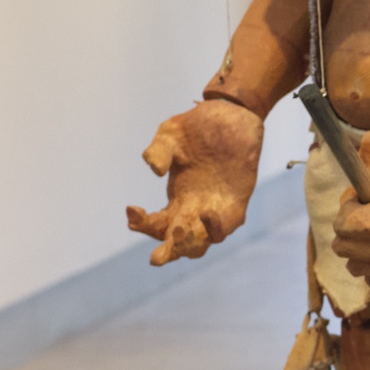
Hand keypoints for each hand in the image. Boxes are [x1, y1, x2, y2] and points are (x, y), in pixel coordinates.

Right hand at [128, 98, 265, 263]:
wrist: (232, 113)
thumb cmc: (198, 127)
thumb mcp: (169, 136)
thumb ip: (157, 152)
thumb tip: (155, 170)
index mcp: (176, 199)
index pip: (156, 225)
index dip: (141, 224)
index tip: (132, 209)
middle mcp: (194, 209)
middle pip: (178, 243)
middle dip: (166, 253)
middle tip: (157, 257)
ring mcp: (216, 208)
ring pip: (202, 243)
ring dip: (189, 245)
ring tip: (180, 233)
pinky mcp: (237, 201)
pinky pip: (227, 226)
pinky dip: (216, 228)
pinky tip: (207, 214)